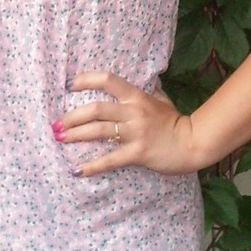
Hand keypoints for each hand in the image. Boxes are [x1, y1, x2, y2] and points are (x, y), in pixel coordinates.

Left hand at [55, 71, 200, 177]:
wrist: (193, 143)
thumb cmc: (176, 122)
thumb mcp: (162, 101)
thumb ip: (148, 94)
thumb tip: (143, 85)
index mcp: (137, 96)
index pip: (107, 80)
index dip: (85, 80)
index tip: (68, 85)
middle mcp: (133, 112)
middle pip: (95, 109)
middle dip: (71, 117)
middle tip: (56, 124)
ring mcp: (135, 132)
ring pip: (98, 131)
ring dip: (75, 135)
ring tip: (59, 139)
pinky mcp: (137, 153)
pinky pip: (110, 159)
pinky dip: (91, 166)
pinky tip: (77, 170)